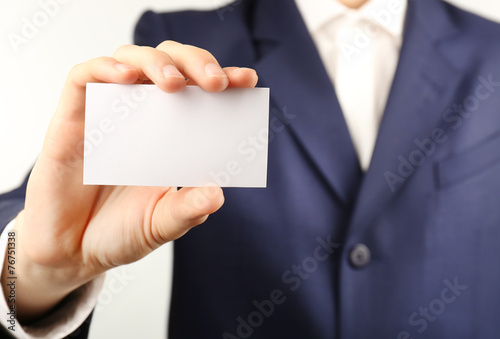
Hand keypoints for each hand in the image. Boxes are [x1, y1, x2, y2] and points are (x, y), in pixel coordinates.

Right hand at [4, 41, 257, 320]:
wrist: (71, 253)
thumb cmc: (118, 232)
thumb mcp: (161, 224)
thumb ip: (187, 210)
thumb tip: (218, 194)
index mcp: (171, 135)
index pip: (199, 93)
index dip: (223, 79)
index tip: (247, 81)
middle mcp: (142, 117)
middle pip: (169, 64)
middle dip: (195, 63)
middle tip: (215, 83)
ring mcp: (108, 114)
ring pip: (131, 59)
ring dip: (156, 62)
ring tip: (174, 83)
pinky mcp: (73, 119)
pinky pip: (84, 79)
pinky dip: (104, 69)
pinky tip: (125, 77)